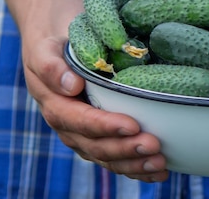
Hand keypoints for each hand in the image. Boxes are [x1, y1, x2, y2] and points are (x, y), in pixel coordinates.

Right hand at [22, 36, 169, 182]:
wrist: (55, 36)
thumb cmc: (56, 38)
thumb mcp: (48, 46)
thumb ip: (53, 66)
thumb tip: (71, 86)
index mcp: (54, 103)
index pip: (79, 121)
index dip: (105, 126)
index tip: (132, 124)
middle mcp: (67, 125)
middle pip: (95, 146)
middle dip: (125, 149)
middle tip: (154, 145)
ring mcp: (82, 134)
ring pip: (106, 158)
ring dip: (133, 164)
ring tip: (160, 164)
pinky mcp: (97, 137)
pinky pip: (114, 159)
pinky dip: (136, 168)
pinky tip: (158, 173)